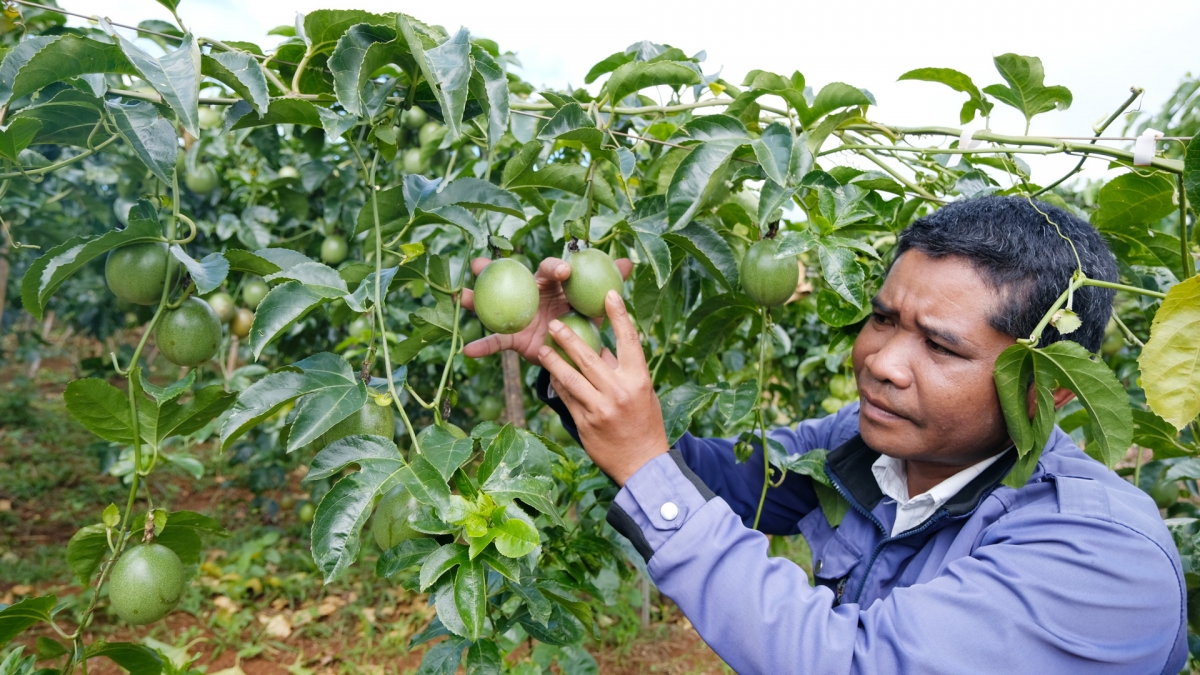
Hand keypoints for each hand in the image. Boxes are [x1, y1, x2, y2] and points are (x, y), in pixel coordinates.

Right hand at [460, 255, 632, 366]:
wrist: (575, 350)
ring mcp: (519, 315)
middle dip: (493, 268)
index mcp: (552, 283)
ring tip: (462, 297)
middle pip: (509, 277)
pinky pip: (497, 342)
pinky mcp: (514, 337)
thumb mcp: (597, 303)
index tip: (565, 271)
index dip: (557, 268)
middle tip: (480, 264)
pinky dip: (483, 347)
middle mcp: (530, 294)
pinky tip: (468, 351)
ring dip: (476, 300)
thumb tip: (628, 263)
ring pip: (494, 305)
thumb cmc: (584, 317)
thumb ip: (610, 283)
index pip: (552, 270)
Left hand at [538, 289, 668, 485]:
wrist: (643, 464)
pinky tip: (549, 374)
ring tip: (542, 348)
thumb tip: (601, 349)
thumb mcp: (642, 393)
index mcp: (639, 379)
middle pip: (589, 357)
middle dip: (568, 337)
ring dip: (553, 360)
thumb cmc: (645, 423)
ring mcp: (600, 408)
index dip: (619, 316)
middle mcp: (619, 391)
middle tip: (554, 322)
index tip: (610, 294)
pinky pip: (567, 398)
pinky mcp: (585, 423)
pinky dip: (558, 384)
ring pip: (570, 378)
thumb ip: (622, 371)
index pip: (629, 341)